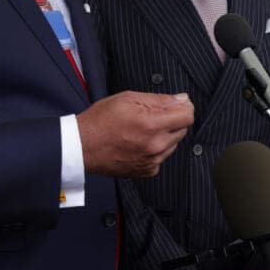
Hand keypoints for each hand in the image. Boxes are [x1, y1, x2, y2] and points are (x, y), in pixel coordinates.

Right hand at [77, 91, 192, 177]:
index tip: (177, 104)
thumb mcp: (128, 99)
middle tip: (150, 115)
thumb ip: (159, 99)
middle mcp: (155, 145)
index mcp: (152, 124)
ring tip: (141, 130)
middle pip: (182, 129)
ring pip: (173, 143)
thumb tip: (182, 99)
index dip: (183, 106)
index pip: (187, 115)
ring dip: (164, 135)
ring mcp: (152, 161)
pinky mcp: (148, 171)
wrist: (82, 146)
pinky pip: (162, 157)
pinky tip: (138, 142)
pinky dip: (155, 149)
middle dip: (171, 119)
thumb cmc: (100, 121)